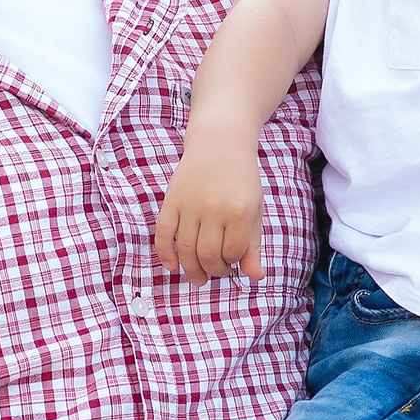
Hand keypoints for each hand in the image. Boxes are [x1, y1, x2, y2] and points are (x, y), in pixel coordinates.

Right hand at [154, 140, 264, 282]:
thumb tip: (255, 277)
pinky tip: (172, 266)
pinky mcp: (172, 201)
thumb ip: (253, 244)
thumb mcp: (254, 209)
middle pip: (208, 256)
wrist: (219, 142)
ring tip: (198, 276)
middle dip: (212, 271)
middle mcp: (214, 209)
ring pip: (186, 250)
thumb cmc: (241, 179)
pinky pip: (164, 234)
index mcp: (240, 212)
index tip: (232, 259)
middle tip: (216, 271)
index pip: (233, 253)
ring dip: (191, 269)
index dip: (232, 262)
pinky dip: (165, 254)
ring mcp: (190, 205)